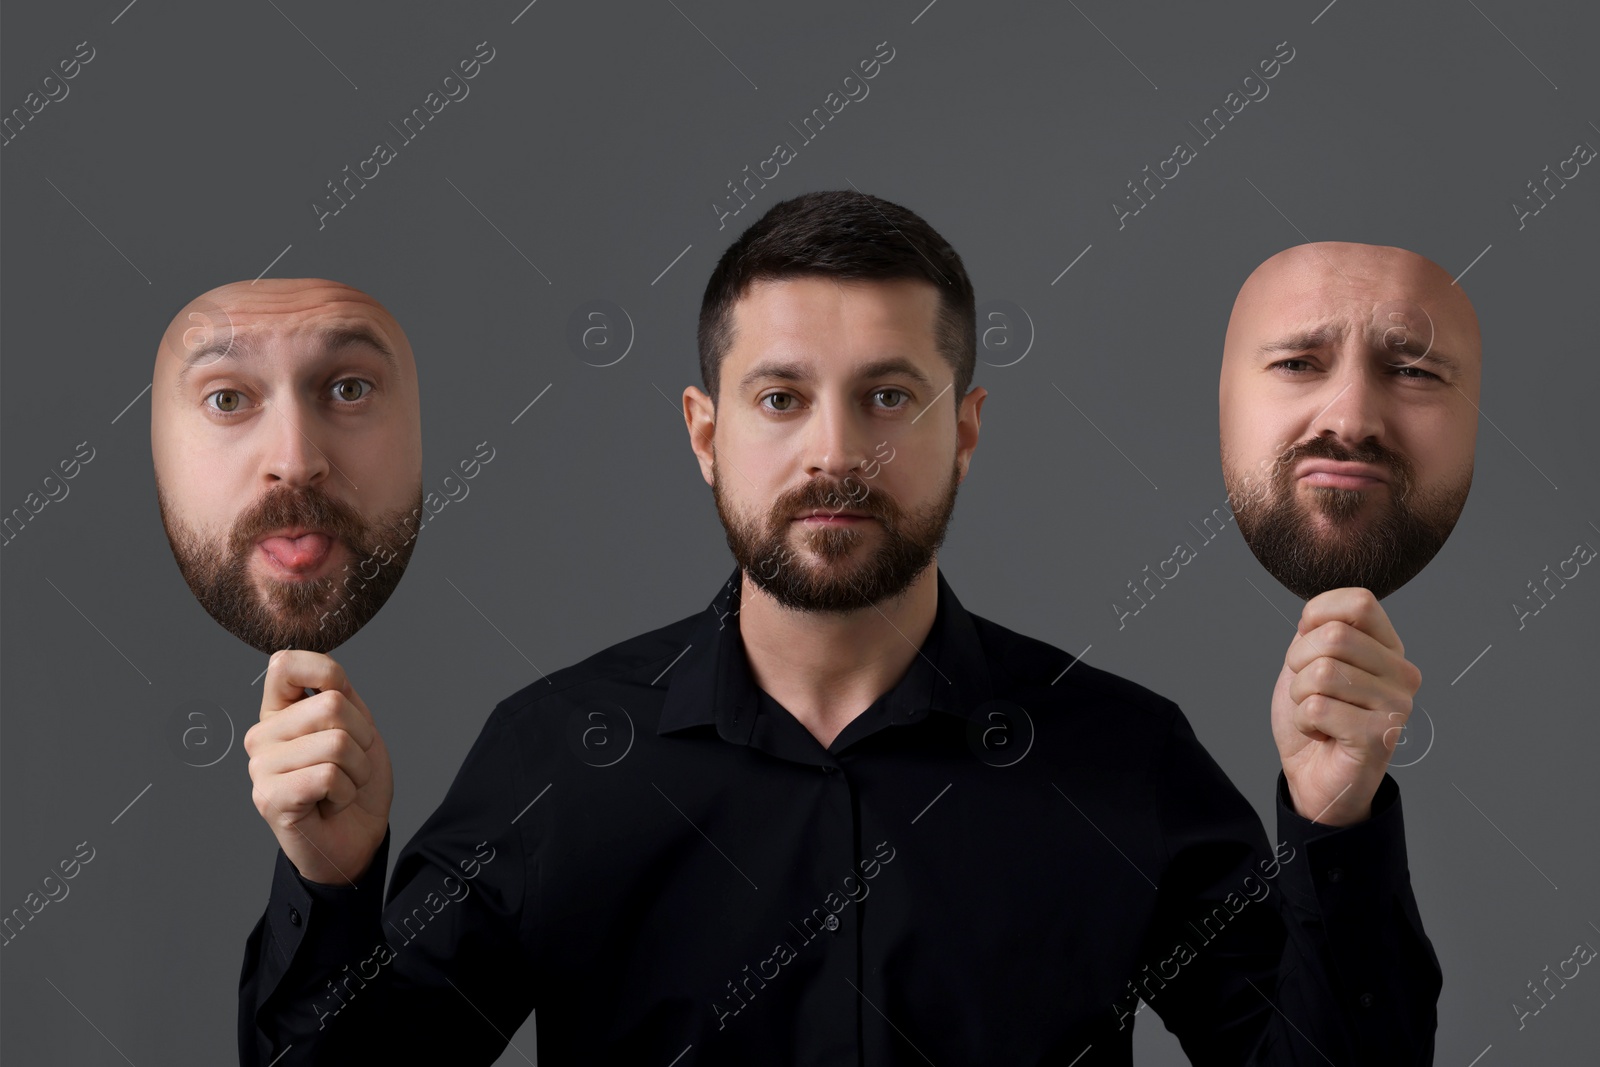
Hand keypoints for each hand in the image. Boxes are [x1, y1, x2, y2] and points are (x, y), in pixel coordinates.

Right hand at [244, 650, 392, 884]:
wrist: (358, 837)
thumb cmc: (355, 782)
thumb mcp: (357, 726)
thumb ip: (338, 692)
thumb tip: (316, 665)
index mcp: (279, 711)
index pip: (285, 663)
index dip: (326, 673)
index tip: (343, 704)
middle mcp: (262, 735)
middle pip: (331, 704)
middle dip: (361, 738)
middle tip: (350, 765)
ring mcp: (261, 767)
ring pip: (336, 742)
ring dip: (357, 770)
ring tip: (341, 787)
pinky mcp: (269, 798)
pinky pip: (328, 775)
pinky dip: (345, 792)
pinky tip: (330, 804)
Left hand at [1271, 588, 1420, 826]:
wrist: (1312, 775)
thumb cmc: (1313, 715)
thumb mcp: (1308, 660)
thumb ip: (1317, 629)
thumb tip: (1317, 611)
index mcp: (1389, 648)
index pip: (1359, 601)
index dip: (1316, 616)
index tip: (1308, 647)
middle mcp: (1403, 673)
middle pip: (1335, 635)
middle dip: (1299, 661)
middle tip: (1307, 689)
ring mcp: (1397, 706)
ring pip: (1323, 671)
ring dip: (1300, 695)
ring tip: (1317, 712)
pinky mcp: (1380, 737)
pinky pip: (1318, 707)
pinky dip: (1304, 721)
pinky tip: (1322, 734)